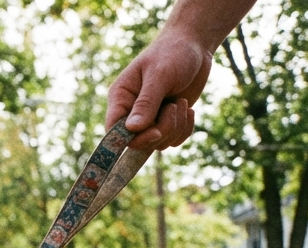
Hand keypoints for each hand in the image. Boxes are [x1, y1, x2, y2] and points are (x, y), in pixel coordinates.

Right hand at [105, 33, 211, 149]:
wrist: (194, 45)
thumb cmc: (172, 53)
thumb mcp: (159, 75)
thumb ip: (146, 103)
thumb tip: (132, 129)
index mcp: (120, 98)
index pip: (114, 130)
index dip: (131, 138)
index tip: (155, 132)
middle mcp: (131, 112)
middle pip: (138, 141)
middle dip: (161, 130)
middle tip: (175, 106)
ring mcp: (150, 118)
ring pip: (158, 143)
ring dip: (175, 127)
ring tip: (182, 102)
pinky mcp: (167, 120)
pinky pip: (173, 140)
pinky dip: (184, 130)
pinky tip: (189, 110)